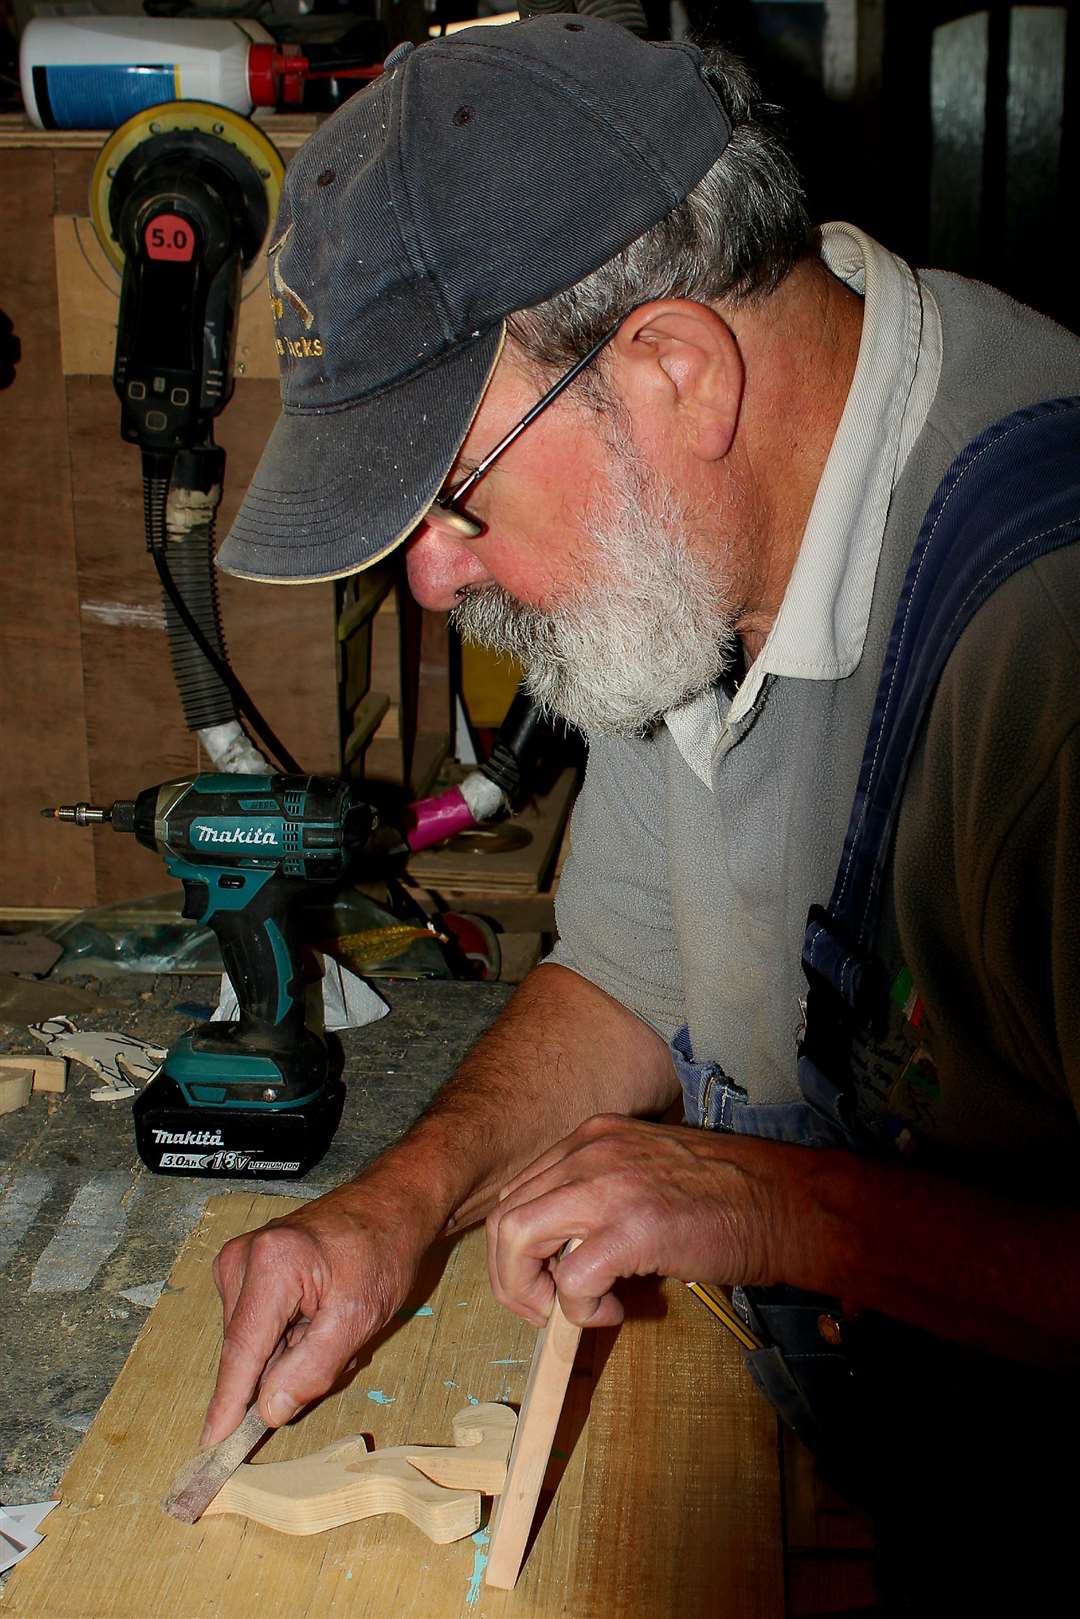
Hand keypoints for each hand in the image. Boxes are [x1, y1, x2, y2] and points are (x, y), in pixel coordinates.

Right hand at [201, 1174, 434, 1446]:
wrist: (388, 1206)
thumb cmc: (382, 1251)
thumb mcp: (359, 1317)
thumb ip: (312, 1368)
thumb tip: (269, 1410)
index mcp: (271, 1264)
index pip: (242, 1351)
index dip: (227, 1405)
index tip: (210, 1447)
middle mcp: (243, 1258)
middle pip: (247, 1350)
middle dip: (285, 1369)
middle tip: (337, 1347)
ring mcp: (239, 1260)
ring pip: (253, 1342)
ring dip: (290, 1352)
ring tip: (332, 1324)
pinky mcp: (244, 1267)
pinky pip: (258, 1326)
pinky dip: (288, 1335)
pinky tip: (319, 1316)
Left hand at [486, 1113, 800, 1328]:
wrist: (784, 1202)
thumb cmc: (724, 1195)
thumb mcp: (644, 1172)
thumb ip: (598, 1195)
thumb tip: (560, 1251)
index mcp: (591, 1137)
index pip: (519, 1191)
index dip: (519, 1247)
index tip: (544, 1279)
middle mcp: (589, 1151)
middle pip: (505, 1216)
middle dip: (511, 1275)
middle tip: (543, 1307)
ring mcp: (608, 1185)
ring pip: (517, 1238)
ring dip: (531, 1290)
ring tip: (573, 1309)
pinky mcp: (632, 1228)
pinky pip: (570, 1279)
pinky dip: (580, 1308)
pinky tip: (613, 1309)